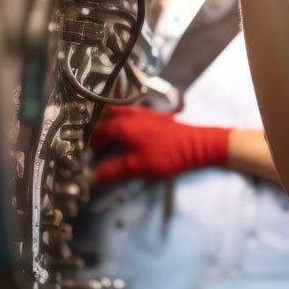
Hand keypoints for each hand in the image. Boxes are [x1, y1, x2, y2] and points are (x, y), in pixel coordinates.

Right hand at [89, 105, 231, 182]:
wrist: (198, 145)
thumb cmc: (169, 155)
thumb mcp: (137, 168)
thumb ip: (113, 171)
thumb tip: (95, 176)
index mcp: (121, 125)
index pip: (96, 133)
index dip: (90, 146)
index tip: (91, 157)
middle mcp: (130, 114)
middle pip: (104, 117)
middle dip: (97, 131)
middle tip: (96, 146)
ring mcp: (143, 112)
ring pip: (117, 113)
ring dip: (110, 125)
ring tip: (110, 141)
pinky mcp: (154, 115)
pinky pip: (130, 115)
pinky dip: (123, 123)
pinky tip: (129, 136)